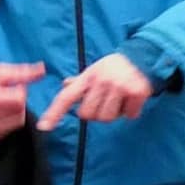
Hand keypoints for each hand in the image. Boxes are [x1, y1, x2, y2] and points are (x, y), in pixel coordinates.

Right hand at [0, 61, 46, 140]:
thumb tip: (42, 70)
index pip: (19, 100)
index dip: (20, 91)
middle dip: (18, 102)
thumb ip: (21, 72)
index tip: (13, 86)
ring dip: (15, 112)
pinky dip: (8, 121)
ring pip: (17, 122)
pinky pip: (9, 130)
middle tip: (7, 94)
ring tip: (3, 103)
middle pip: (20, 112)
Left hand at [37, 53, 152, 128]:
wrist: (139, 58)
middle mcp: (100, 81)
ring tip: (118, 99)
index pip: (66, 96)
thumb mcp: (94, 70)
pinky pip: (128, 115)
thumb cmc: (112, 67)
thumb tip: (64, 85)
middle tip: (104, 100)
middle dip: (95, 113)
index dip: (54, 112)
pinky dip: (130, 111)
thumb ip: (80, 81)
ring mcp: (118, 87)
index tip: (44, 126)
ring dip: (114, 113)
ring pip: (108, 118)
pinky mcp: (135, 93)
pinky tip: (130, 99)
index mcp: (87, 77)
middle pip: (88, 115)